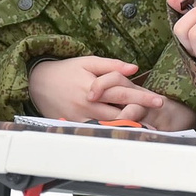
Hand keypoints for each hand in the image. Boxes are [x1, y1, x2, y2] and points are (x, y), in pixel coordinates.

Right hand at [28, 56, 183, 127]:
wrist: (37, 82)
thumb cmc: (64, 70)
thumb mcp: (87, 62)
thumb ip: (111, 65)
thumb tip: (134, 68)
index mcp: (93, 88)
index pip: (122, 94)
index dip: (142, 98)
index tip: (159, 101)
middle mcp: (87, 106)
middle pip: (119, 113)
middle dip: (139, 115)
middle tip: (158, 118)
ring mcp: (80, 118)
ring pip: (109, 126)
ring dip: (127, 126)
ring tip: (146, 128)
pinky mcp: (74, 126)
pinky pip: (96, 131)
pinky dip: (110, 132)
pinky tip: (123, 133)